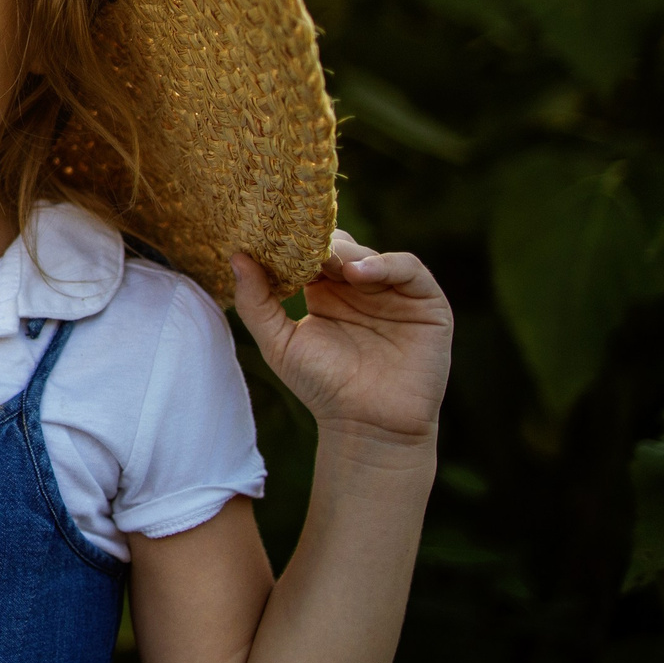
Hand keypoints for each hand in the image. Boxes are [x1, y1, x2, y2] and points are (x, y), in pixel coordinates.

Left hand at [233, 231, 451, 446]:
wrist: (368, 425)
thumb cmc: (322, 386)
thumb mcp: (279, 343)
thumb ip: (256, 302)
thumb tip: (237, 257)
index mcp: (325, 292)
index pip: (310, 253)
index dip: (293, 244)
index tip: (272, 237)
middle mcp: (359, 288)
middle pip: (340, 248)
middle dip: (320, 244)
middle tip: (303, 247)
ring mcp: (393, 293)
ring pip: (371, 254)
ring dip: (349, 253)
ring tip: (331, 263)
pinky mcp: (426, 302)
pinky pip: (410, 269)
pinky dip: (386, 264)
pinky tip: (360, 274)